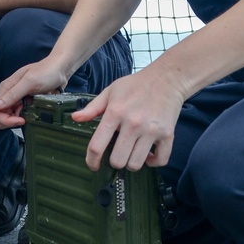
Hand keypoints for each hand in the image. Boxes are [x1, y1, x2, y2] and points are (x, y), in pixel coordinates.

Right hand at [0, 59, 70, 129]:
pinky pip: (20, 114)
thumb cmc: (46, 71)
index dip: (4, 119)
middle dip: (9, 122)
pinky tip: (33, 113)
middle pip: (0, 116)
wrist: (60, 69)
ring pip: (9, 117)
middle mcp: (10, 94)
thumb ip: (13, 94)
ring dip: (17, 120)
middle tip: (24, 120)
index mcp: (6, 87)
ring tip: (29, 115)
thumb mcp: (30, 82)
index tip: (20, 120)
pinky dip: (25, 117)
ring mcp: (18, 99)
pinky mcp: (27, 103)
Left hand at [71, 68, 185, 171]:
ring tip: (132, 153)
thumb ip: (93, 107)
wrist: (166, 78)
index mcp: (115, 112)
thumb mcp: (111, 91)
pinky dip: (153, 162)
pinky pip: (160, 160)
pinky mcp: (167, 134)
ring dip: (132, 163)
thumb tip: (76, 118)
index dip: (91, 160)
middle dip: (114, 161)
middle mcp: (133, 123)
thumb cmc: (136, 85)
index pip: (97, 146)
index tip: (93, 165)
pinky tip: (149, 155)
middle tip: (117, 153)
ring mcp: (151, 130)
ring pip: (136, 163)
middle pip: (117, 160)